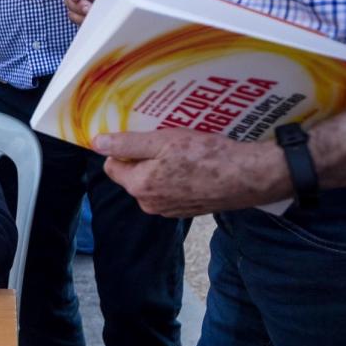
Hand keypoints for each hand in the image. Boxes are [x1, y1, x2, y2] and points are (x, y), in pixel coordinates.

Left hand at [93, 129, 288, 217]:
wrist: (248, 176)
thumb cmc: (205, 156)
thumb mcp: (162, 142)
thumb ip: (127, 144)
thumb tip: (97, 143)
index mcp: (139, 186)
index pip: (112, 166)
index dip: (124, 148)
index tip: (142, 136)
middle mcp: (149, 203)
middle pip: (133, 174)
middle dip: (145, 157)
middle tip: (167, 140)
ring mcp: (169, 209)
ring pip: (154, 182)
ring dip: (163, 166)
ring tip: (184, 151)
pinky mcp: (187, 209)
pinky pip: (172, 189)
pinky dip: (179, 177)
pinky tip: (196, 165)